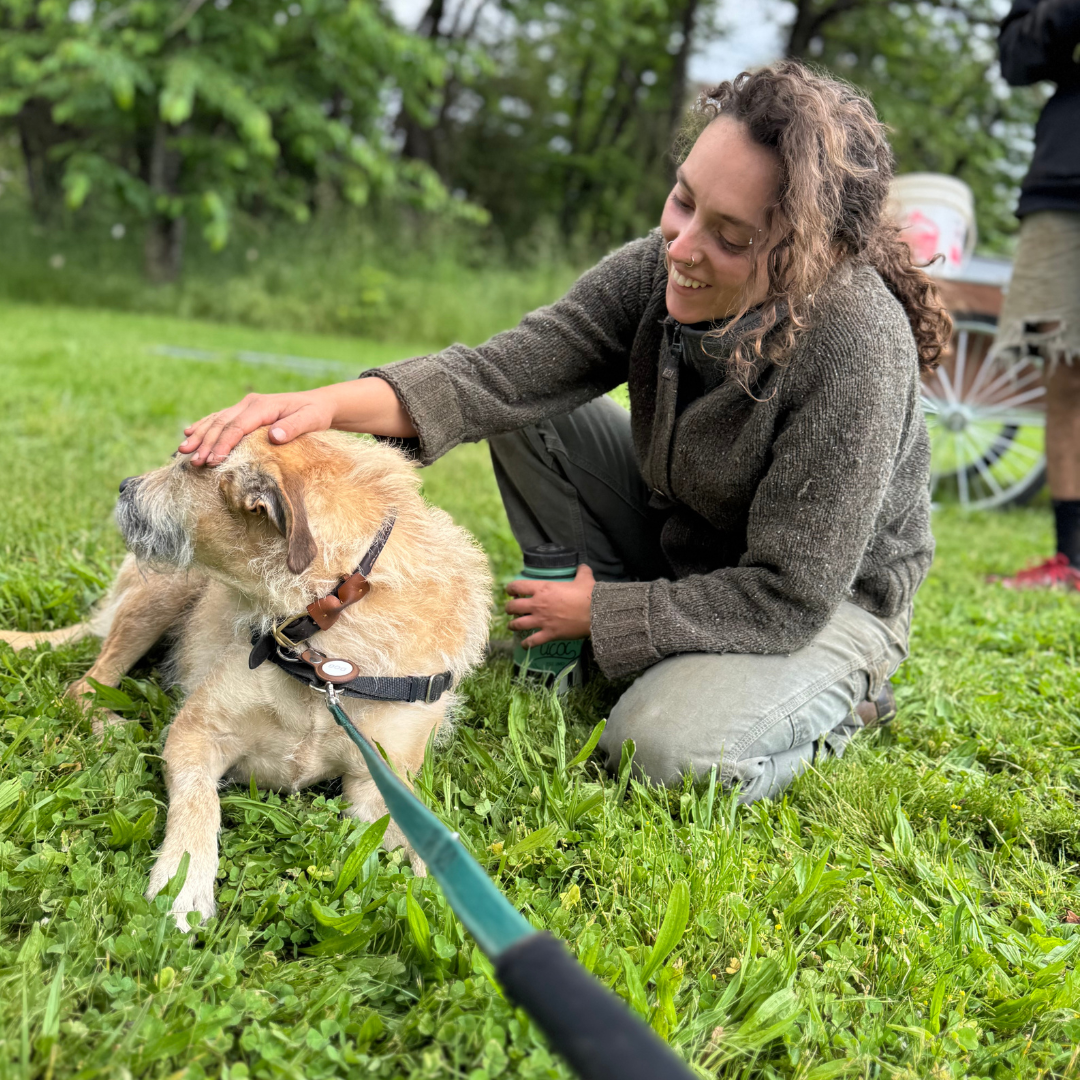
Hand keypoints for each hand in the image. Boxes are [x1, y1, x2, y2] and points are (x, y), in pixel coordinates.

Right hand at [179, 389, 334, 464]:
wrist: (318, 403)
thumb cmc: (315, 414)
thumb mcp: (312, 420)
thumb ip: (294, 427)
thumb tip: (275, 436)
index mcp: (263, 406)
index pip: (237, 427)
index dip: (223, 444)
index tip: (213, 460)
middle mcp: (250, 404)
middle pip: (222, 424)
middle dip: (206, 443)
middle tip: (194, 462)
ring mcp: (245, 406)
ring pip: (216, 421)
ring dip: (200, 436)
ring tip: (183, 451)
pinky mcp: (244, 411)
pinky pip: (220, 419)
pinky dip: (204, 426)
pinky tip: (190, 434)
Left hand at [505, 564, 594, 645]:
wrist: (596, 613)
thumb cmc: (588, 594)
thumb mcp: (584, 578)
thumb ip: (581, 571)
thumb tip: (583, 566)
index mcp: (543, 589)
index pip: (518, 586)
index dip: (510, 588)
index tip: (510, 591)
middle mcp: (538, 604)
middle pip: (513, 607)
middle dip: (509, 608)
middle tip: (510, 609)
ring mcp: (542, 620)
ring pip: (518, 624)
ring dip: (513, 625)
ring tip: (512, 626)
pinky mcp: (549, 634)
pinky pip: (532, 641)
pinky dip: (526, 644)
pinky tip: (524, 645)